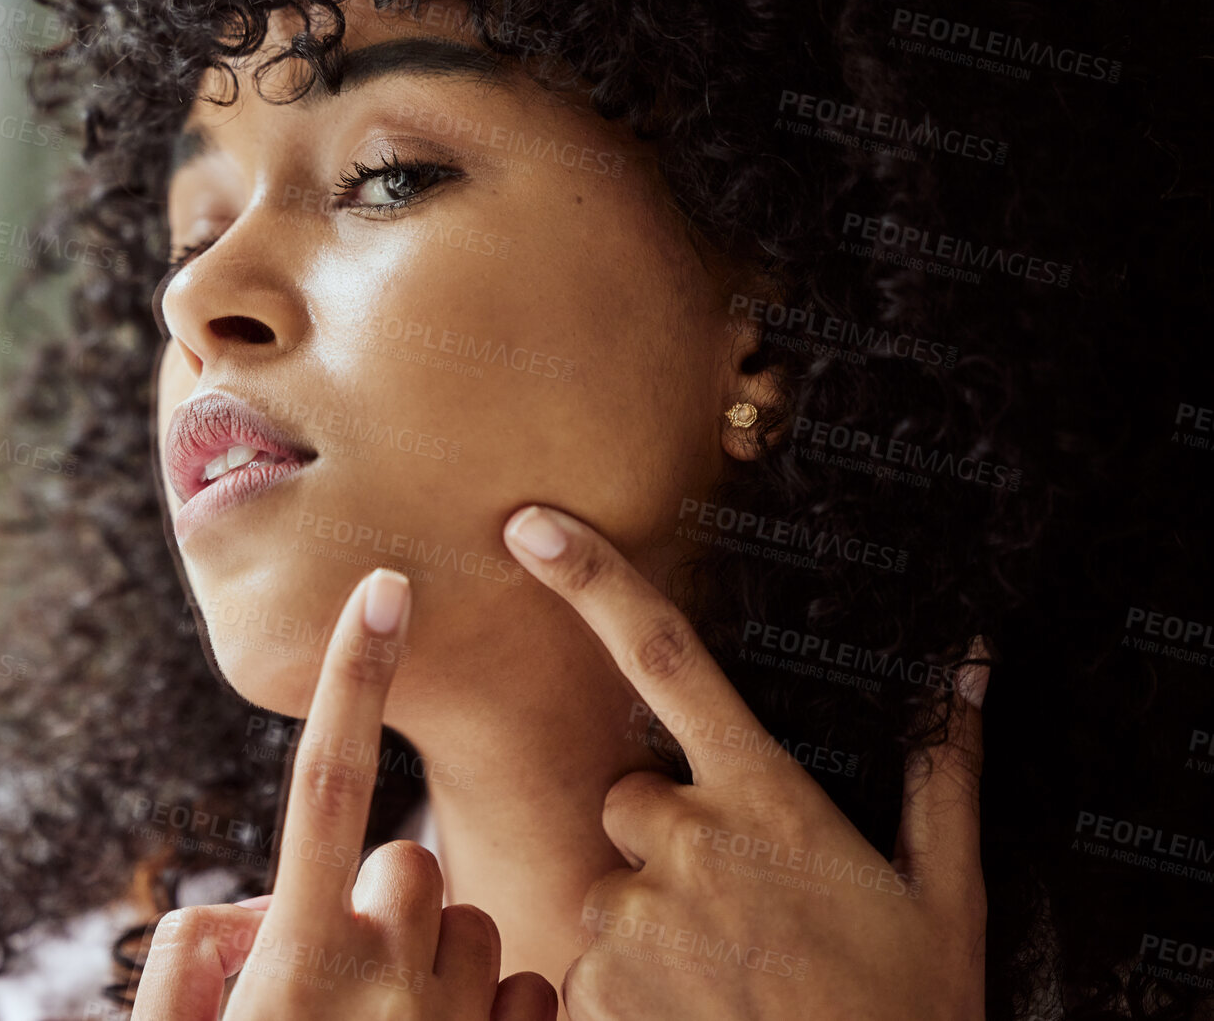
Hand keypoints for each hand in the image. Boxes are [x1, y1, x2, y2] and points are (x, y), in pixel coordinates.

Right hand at [130, 567, 558, 1020]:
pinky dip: (494, 1012)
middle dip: (383, 898)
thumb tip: (256, 909)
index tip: (385, 587)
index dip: (354, 678)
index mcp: (300, 963)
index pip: (329, 786)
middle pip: (411, 865)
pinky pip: (530, 989)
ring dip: (439, 962)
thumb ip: (190, 958)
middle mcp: (388, 984)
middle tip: (340, 984)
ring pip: (473, 926)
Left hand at [502, 505, 987, 1019]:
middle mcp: (687, 844)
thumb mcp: (944, 895)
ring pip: (610, 889)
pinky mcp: (594, 992)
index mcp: (766, 799)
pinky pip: (585, 967)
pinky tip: (693, 1018)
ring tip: (727, 983)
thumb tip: (967, 663)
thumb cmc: (909, 1012)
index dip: (593, 581)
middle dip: (664, 840)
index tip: (530, 526)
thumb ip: (941, 773)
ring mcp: (635, 920)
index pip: (666, 658)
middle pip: (629, 798)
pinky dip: (625, 993)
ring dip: (650, 924)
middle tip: (739, 914)